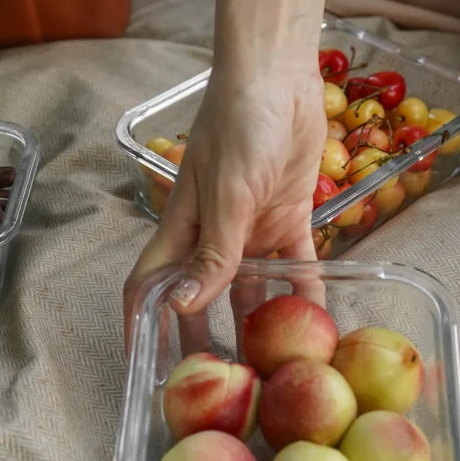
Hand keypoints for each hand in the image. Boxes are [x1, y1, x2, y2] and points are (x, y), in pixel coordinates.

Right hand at [122, 0, 329, 352]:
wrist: (282, 78)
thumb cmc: (240, 126)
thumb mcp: (226, 194)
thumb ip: (212, 253)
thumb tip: (184, 306)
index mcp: (182, 229)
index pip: (150, 285)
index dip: (141, 324)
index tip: (145, 366)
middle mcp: (213, 236)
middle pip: (201, 297)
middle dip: (204, 337)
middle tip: (217, 382)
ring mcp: (251, 229)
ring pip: (251, 288)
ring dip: (258, 323)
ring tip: (270, 364)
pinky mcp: (289, 218)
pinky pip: (296, 265)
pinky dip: (305, 290)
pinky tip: (318, 321)